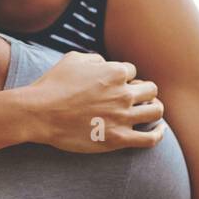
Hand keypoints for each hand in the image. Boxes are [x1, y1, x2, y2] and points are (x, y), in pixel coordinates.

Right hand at [23, 51, 164, 152]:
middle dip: (143, 92)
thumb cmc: (53, 85)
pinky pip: (151, 139)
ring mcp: (122, 117)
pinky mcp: (118, 139)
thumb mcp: (73, 59)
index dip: (124, 78)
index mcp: (115, 72)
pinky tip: (158, 130)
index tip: (114, 87)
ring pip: (156, 110)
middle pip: (151, 89)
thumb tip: (105, 64)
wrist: (40, 113)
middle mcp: (123, 93)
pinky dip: (158, 134)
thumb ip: (95, 58)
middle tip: (132, 99)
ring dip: (153, 109)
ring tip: (145, 112)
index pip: (133, 72)